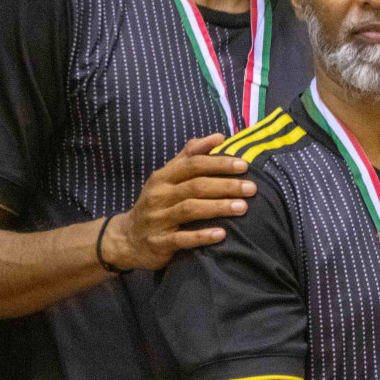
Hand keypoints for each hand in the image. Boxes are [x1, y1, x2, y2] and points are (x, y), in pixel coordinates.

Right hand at [104, 135, 254, 270]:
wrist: (127, 239)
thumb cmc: (157, 203)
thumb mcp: (167, 177)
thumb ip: (190, 156)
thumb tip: (219, 136)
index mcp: (163, 177)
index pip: (193, 164)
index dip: (219, 163)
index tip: (244, 165)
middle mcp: (159, 195)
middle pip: (196, 186)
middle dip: (226, 186)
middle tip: (252, 188)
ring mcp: (157, 219)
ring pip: (190, 209)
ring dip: (218, 207)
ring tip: (243, 207)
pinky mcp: (159, 242)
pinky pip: (182, 239)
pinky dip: (202, 236)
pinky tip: (221, 234)